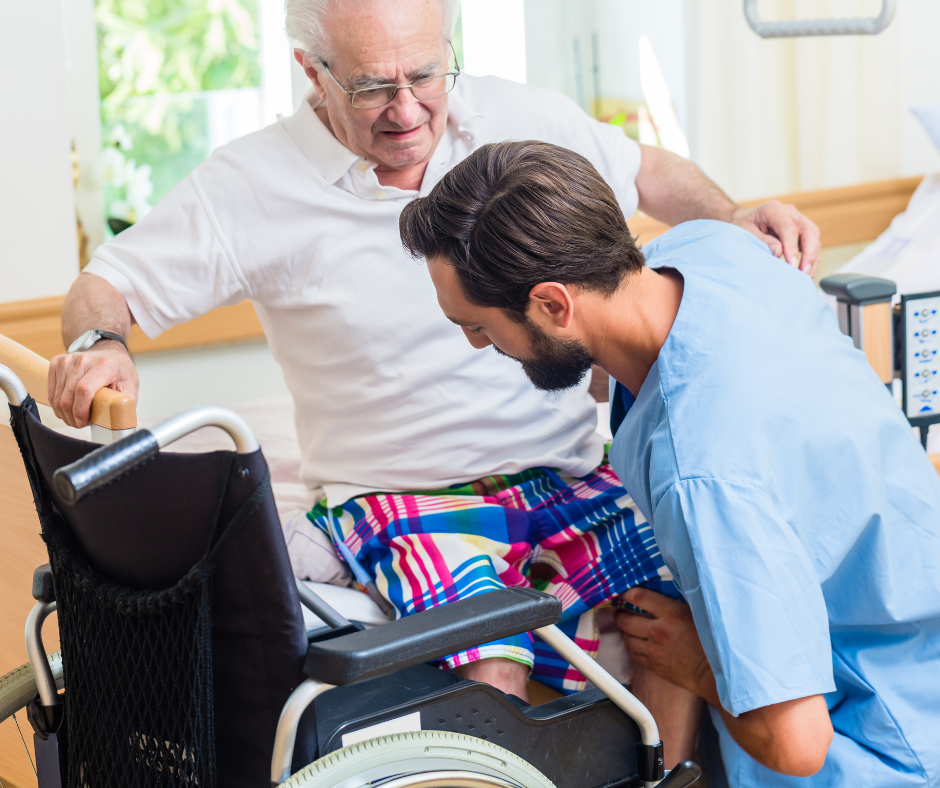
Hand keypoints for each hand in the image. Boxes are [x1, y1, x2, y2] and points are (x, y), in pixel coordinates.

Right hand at [48, 342, 137, 427]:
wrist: (111, 355)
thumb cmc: (121, 374)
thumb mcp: (131, 389)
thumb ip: (124, 405)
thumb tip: (117, 425)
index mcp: (105, 365)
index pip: (84, 389)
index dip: (80, 410)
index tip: (83, 422)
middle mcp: (84, 359)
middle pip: (68, 396)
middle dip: (72, 417)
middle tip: (80, 424)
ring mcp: (68, 359)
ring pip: (58, 396)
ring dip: (64, 413)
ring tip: (75, 418)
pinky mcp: (57, 362)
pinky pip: (52, 391)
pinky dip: (57, 405)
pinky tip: (68, 409)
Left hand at [615, 587, 715, 703]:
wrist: (715, 673)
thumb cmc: (711, 641)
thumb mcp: (696, 613)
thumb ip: (676, 604)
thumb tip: (661, 595)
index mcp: (671, 613)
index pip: (638, 597)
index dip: (626, 593)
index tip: (622, 592)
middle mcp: (658, 631)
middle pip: (626, 619)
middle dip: (620, 613)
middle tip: (620, 610)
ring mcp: (654, 650)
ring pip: (627, 638)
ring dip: (624, 630)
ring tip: (626, 626)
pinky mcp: (654, 665)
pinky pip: (633, 654)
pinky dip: (630, 646)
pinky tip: (634, 642)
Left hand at [730, 201, 820, 276]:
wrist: (742, 219)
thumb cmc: (741, 225)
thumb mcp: (744, 232)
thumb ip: (761, 240)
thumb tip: (779, 251)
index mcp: (773, 209)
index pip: (789, 229)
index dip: (792, 248)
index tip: (792, 265)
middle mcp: (789, 212)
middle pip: (809, 230)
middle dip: (809, 253)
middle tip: (804, 272)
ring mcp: (797, 219)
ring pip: (814, 237)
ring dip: (813, 257)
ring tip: (806, 276)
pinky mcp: (800, 230)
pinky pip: (811, 242)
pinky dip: (811, 257)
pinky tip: (806, 271)